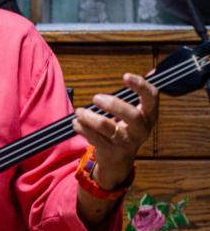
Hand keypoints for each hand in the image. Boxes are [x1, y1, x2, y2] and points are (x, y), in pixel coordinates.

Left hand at [73, 73, 158, 189]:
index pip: (152, 97)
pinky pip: (94, 138)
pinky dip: (82, 128)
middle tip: (95, 98)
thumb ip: (138, 94)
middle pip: (132, 116)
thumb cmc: (125, 129)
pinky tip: (77, 123)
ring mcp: (126, 142)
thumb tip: (154, 70)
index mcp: (149, 115)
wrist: (118, 160)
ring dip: (90, 117)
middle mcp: (141, 130)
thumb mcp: (135, 113)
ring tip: (79, 112)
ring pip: (108, 128)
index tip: (125, 76)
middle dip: (113, 104)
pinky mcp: (111, 151)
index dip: (141, 85)